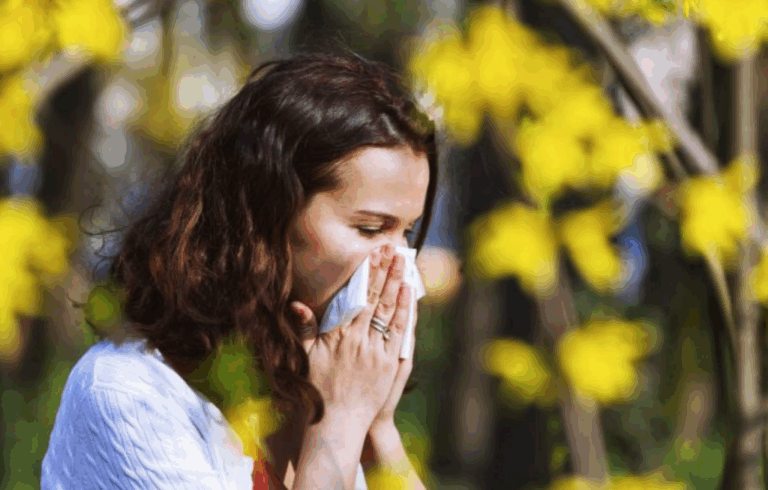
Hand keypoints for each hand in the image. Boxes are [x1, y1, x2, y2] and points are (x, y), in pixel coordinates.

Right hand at [290, 244, 412, 430]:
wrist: (337, 422)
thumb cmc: (318, 389)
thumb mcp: (306, 357)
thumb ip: (304, 328)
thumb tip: (297, 304)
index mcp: (337, 335)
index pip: (355, 297)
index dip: (366, 274)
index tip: (373, 254)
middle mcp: (357, 339)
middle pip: (374, 298)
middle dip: (384, 271)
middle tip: (392, 249)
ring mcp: (375, 351)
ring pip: (388, 310)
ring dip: (396, 284)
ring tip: (403, 263)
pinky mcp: (388, 364)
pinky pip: (398, 332)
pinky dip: (404, 310)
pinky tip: (408, 292)